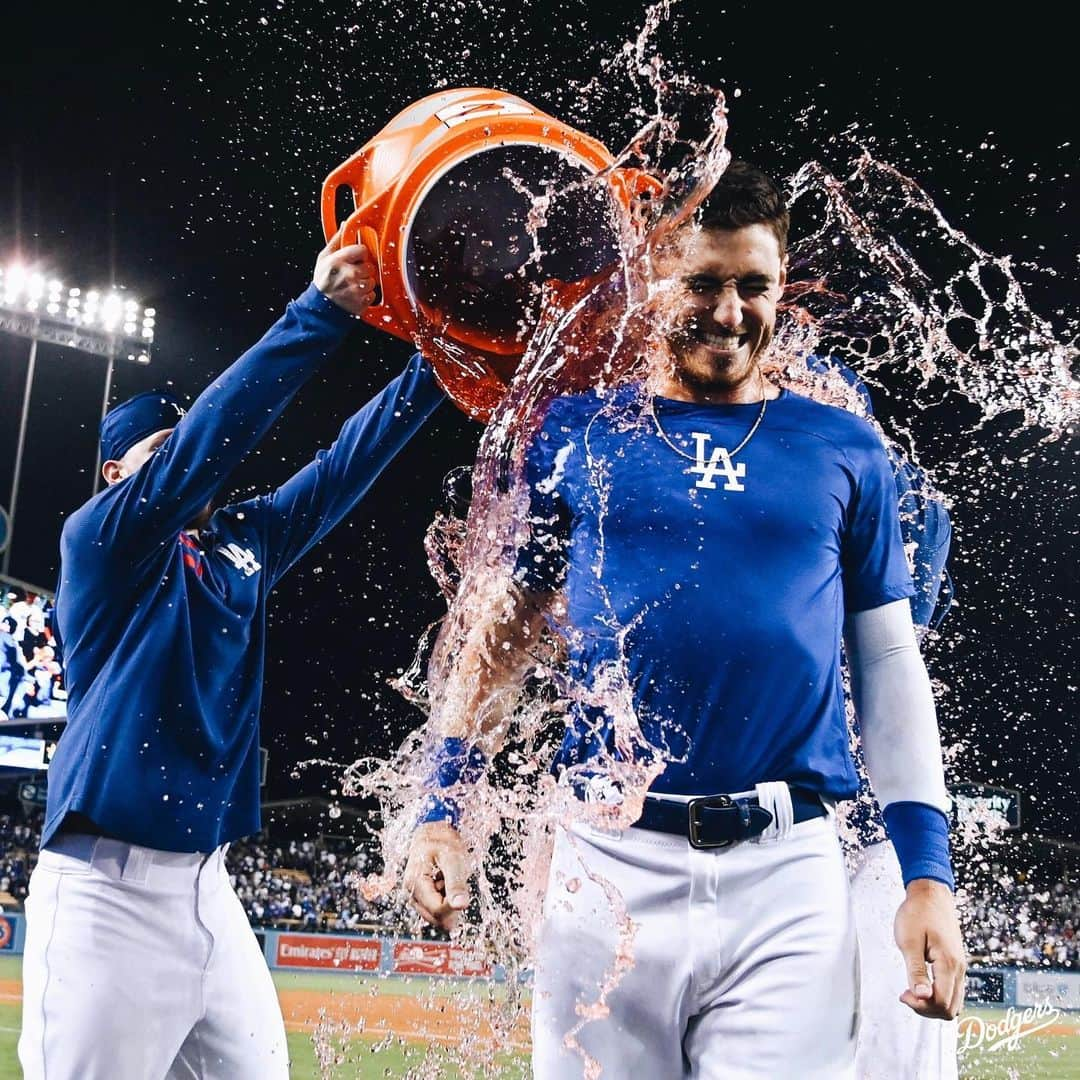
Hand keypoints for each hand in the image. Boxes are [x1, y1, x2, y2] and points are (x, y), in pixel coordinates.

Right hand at [312, 225, 376, 315]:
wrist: (320, 308)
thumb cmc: (322, 282)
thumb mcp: (323, 258)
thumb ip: (336, 241)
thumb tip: (345, 224)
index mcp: (338, 261)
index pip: (362, 250)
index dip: (360, 254)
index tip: (356, 259)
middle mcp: (348, 274)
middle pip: (369, 267)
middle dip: (363, 270)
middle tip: (353, 275)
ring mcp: (356, 290)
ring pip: (372, 281)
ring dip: (365, 284)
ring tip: (352, 286)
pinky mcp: (361, 302)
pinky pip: (372, 295)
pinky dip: (366, 296)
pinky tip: (355, 295)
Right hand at [403, 820, 471, 931]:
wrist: (434, 835)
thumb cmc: (443, 844)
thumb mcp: (453, 859)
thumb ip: (456, 883)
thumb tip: (461, 906)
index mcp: (415, 884)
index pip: (438, 911)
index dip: (454, 905)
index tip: (461, 888)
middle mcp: (411, 894)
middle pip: (438, 919)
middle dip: (451, 904)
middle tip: (451, 880)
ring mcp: (415, 898)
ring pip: (439, 917)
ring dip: (448, 902)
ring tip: (447, 880)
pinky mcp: (421, 900)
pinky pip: (438, 911)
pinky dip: (446, 900)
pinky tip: (444, 884)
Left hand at [895, 879, 966, 1019]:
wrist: (931, 894)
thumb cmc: (917, 913)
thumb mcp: (908, 941)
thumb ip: (915, 971)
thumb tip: (922, 997)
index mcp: (948, 964)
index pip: (942, 1003)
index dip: (921, 1006)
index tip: (903, 994)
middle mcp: (959, 969)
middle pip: (950, 1008)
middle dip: (927, 1008)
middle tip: (906, 994)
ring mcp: (960, 967)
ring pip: (953, 1002)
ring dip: (932, 1003)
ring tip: (912, 990)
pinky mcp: (955, 963)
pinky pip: (952, 990)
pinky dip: (938, 995)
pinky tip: (921, 984)